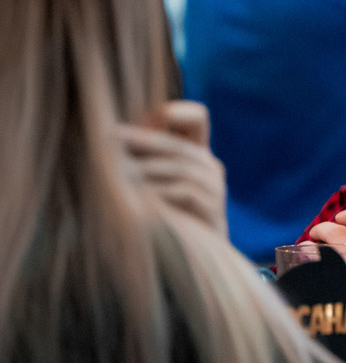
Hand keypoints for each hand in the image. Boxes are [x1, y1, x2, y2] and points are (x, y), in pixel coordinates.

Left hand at [120, 100, 226, 234]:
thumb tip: (113, 135)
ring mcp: (215, 185)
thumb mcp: (152, 178)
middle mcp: (209, 164)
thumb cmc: (163, 211)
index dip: (179, 112)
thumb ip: (141, 156)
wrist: (191, 251)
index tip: (151, 115)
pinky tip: (138, 196)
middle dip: (147, 139)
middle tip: (115, 136)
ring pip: (181, 167)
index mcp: (195, 150)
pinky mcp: (213, 207)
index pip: (197, 117)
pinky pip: (186, 192)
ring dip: (148, 167)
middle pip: (180, 144)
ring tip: (120, 171)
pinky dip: (160, 192)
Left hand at [307, 208, 345, 314]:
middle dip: (324, 227)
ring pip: (314, 251)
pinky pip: (304, 273)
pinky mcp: (324, 295)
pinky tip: (299, 268)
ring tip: (306, 249)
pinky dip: (299, 266)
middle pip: (336, 232)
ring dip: (308, 246)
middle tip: (321, 232)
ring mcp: (338, 282)